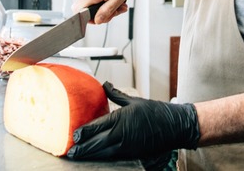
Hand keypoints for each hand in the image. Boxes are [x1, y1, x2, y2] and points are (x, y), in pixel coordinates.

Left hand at [67, 82, 199, 160]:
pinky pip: (113, 157)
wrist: (174, 127)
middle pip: (97, 143)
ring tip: (78, 157)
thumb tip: (104, 85)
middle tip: (69, 152)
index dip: (84, 133)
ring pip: (103, 153)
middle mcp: (122, 134)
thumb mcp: (134, 101)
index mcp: (121, 118)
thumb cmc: (155, 112)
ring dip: (90, 155)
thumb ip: (116, 94)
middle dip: (82, 148)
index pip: (97, 127)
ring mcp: (127, 146)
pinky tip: (95, 158)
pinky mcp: (132, 153)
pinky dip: (102, 157)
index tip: (74, 136)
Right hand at [73, 0, 134, 22]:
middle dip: (104, 14)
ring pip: (93, 6)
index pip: (78, 10)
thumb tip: (97, 20)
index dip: (87, 19)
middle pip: (89, 10)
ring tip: (119, 4)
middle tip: (117, 10)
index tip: (100, 18)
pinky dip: (105, 2)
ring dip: (106, 8)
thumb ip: (107, 10)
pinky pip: (95, 0)